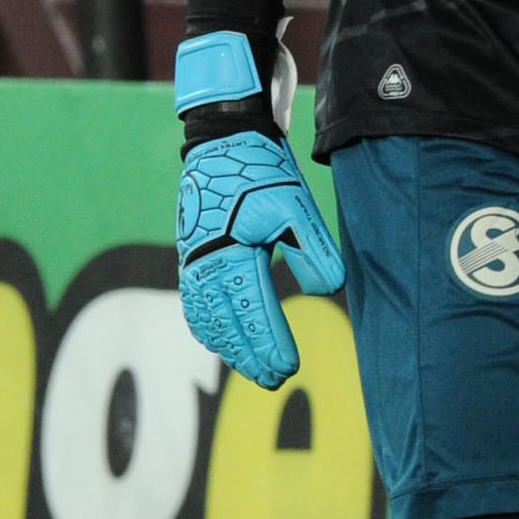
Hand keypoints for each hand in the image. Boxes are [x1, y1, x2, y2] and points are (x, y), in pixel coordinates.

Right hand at [175, 29, 343, 387]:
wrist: (223, 139)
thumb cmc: (262, 171)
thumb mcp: (296, 204)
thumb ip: (313, 249)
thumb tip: (328, 290)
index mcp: (231, 253)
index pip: (253, 311)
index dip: (270, 343)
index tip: (290, 367)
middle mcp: (204, 264)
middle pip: (228, 324)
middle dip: (251, 355)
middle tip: (277, 379)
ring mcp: (192, 262)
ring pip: (208, 319)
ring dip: (231, 347)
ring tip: (255, 370)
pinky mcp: (190, 256)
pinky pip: (195, 304)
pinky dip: (209, 328)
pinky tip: (221, 341)